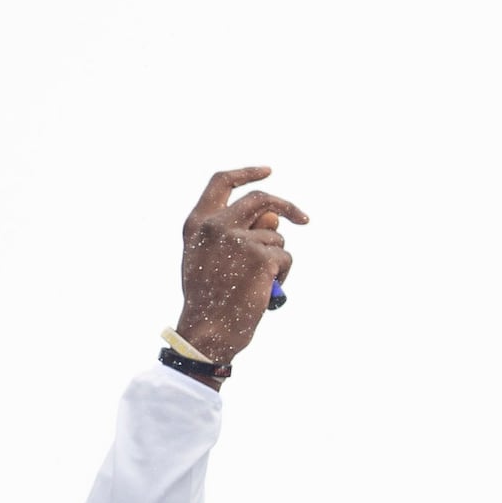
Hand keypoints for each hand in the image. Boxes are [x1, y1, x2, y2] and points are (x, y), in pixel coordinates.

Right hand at [176, 166, 306, 364]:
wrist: (208, 331)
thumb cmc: (210, 300)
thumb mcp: (214, 260)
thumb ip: (237, 233)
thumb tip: (274, 218)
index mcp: (198, 223)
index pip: (221, 182)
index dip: (246, 173)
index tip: (267, 171)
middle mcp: (217, 225)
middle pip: (261, 200)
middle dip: (287, 206)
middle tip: (304, 219)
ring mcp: (239, 239)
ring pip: (276, 238)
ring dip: (276, 260)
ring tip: (259, 284)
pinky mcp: (261, 256)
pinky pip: (285, 258)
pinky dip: (282, 275)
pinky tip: (265, 291)